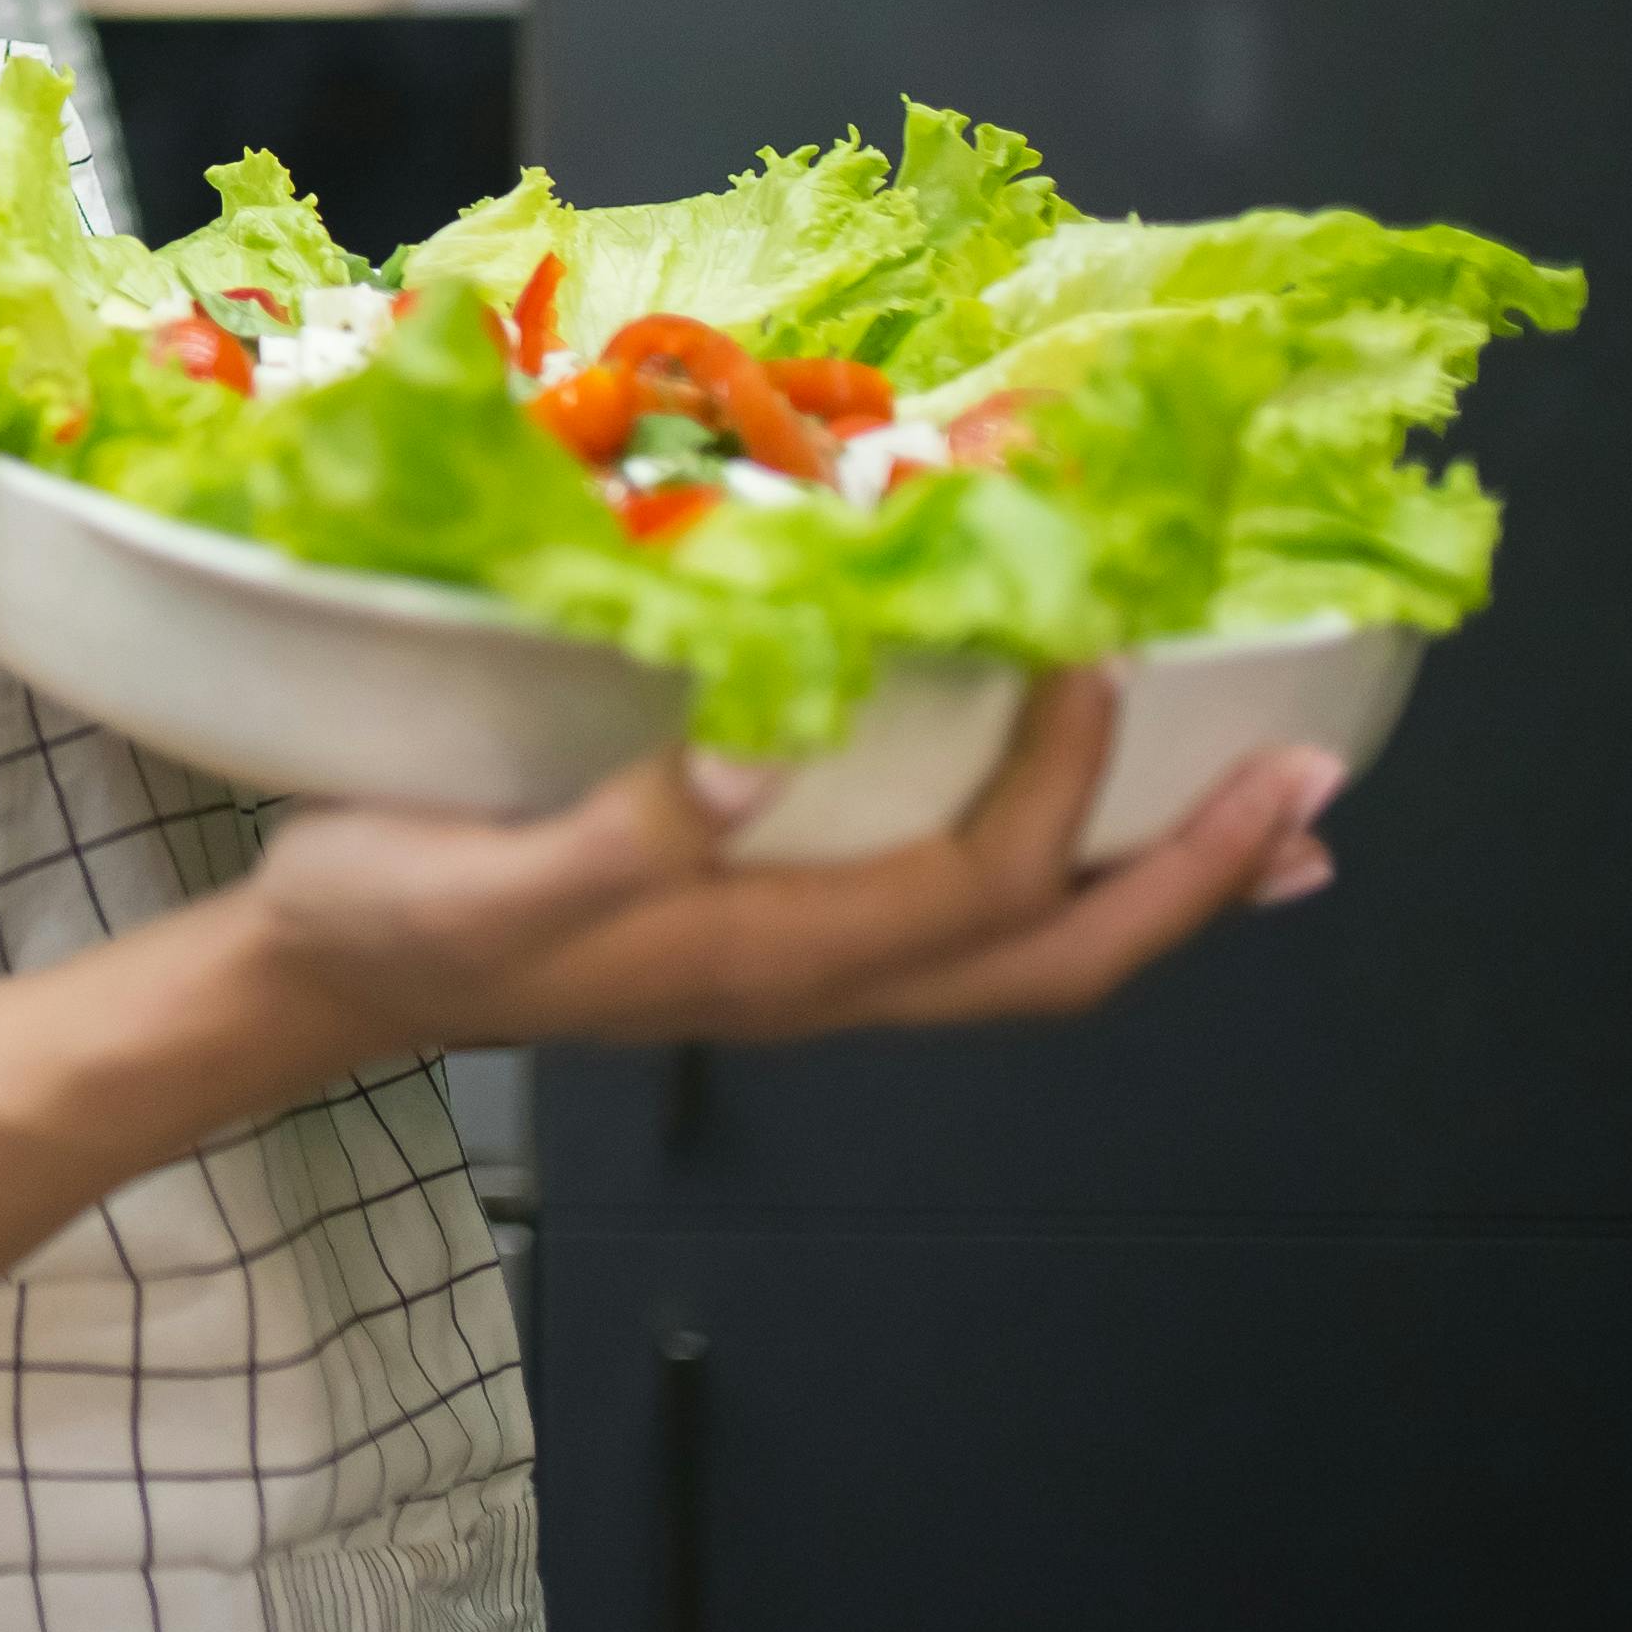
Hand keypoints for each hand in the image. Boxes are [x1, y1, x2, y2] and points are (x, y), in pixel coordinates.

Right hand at [241, 669, 1345, 1053]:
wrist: (313, 984)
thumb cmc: (390, 915)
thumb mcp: (479, 874)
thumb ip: (623, 831)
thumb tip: (763, 757)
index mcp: (761, 959)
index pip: (973, 883)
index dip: (1059, 781)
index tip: (1100, 647)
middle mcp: (812, 982)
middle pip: (1057, 960)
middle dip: (1198, 881)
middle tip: (1317, 795)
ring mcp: (800, 974)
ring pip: (1030, 957)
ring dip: (1164, 891)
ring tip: (1276, 831)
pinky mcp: (771, 941)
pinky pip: (968, 931)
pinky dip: (1070, 886)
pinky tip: (1079, 832)